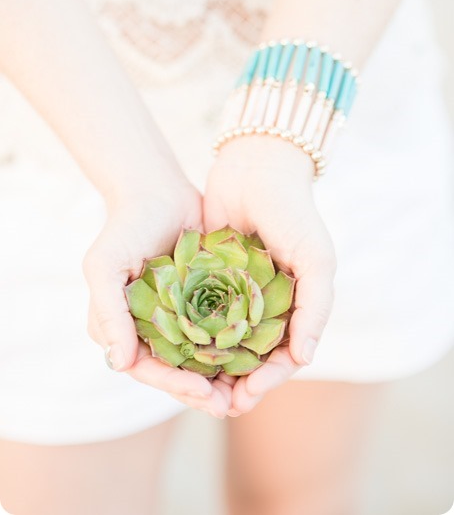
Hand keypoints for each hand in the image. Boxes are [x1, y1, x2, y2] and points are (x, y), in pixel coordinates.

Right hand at [82, 168, 231, 417]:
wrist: (156, 190)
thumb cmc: (124, 227)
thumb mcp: (105, 266)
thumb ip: (108, 313)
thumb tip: (118, 364)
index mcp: (124, 327)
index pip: (147, 368)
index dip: (173, 385)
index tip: (204, 394)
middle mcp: (151, 326)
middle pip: (176, 370)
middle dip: (201, 391)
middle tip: (230, 405)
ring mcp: (179, 314)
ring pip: (200, 355)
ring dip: (221, 376)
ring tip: (247, 392)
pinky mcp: (204, 299)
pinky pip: (219, 328)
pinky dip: (234, 345)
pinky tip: (257, 356)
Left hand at [204, 135, 335, 414]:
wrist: (256, 168)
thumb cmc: (294, 212)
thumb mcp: (316, 257)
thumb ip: (316, 306)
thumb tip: (306, 359)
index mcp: (296, 304)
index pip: (284, 355)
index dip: (268, 380)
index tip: (246, 397)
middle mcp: (266, 303)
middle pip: (251, 356)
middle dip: (236, 383)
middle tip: (214, 404)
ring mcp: (236, 292)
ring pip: (223, 341)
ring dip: (211, 367)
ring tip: (192, 389)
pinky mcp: (208, 278)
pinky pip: (198, 313)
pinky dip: (191, 335)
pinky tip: (174, 352)